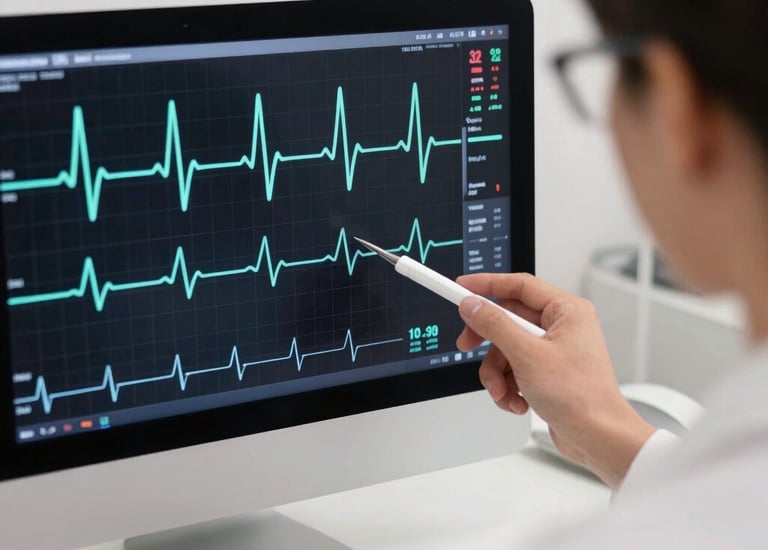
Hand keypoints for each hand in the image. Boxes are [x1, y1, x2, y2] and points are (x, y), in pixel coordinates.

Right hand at [456, 273, 655, 488]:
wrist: (598, 438)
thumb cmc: (581, 397)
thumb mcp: (527, 355)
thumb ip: (495, 325)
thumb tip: (473, 305)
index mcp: (566, 311)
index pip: (518, 286)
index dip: (487, 285)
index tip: (462, 287)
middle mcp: (561, 327)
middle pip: (507, 320)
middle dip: (487, 341)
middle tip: (467, 345)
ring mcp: (553, 351)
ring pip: (506, 349)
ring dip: (497, 373)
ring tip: (503, 391)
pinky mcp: (547, 373)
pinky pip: (514, 369)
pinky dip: (509, 387)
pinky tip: (517, 401)